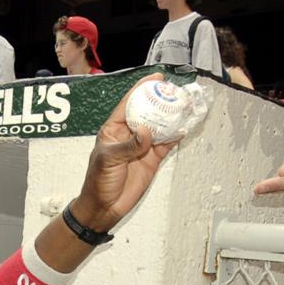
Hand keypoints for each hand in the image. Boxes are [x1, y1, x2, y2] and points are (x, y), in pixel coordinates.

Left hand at [69, 74, 179, 231]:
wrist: (104, 207)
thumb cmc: (98, 182)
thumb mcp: (109, 160)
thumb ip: (128, 146)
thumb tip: (146, 132)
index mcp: (114, 129)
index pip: (129, 103)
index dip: (142, 88)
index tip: (156, 78)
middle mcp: (130, 134)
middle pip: (148, 111)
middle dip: (161, 100)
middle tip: (176, 91)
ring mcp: (142, 146)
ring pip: (160, 126)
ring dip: (172, 117)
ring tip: (186, 106)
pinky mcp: (152, 159)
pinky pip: (166, 144)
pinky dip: (175, 136)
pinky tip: (184, 127)